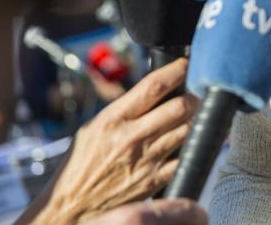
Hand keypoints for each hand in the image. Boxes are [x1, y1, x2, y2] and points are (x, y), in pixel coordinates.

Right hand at [19, 59, 197, 224]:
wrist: (71, 205)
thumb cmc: (82, 162)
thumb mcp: (95, 126)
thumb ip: (125, 108)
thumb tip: (156, 90)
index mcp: (114, 119)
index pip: (154, 86)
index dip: (177, 70)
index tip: (186, 64)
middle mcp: (132, 137)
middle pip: (180, 106)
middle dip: (195, 95)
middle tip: (198, 92)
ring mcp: (147, 160)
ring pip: (188, 130)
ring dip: (197, 119)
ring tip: (197, 114)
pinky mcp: (155, 180)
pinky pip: (186, 157)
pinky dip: (193, 146)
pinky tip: (192, 140)